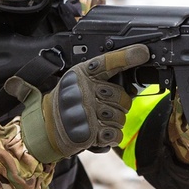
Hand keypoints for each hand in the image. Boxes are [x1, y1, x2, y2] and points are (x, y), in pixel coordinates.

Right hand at [4, 45, 150, 162]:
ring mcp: (86, 112)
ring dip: (114, 122)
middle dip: (120, 105)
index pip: (107, 63)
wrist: (44, 129)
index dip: (126, 57)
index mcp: (81, 74)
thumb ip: (97, 79)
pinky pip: (115, 133)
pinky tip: (100, 133)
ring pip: (120, 116)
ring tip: (98, 120)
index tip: (143, 52)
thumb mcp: (73, 82)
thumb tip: (123, 80)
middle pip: (122, 96)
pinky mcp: (89, 132)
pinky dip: (111, 136)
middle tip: (106, 107)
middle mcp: (84, 91)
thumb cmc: (64, 104)